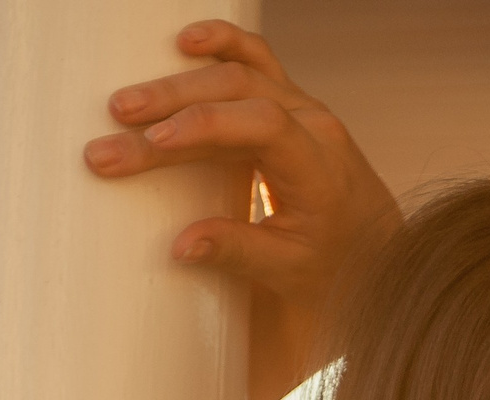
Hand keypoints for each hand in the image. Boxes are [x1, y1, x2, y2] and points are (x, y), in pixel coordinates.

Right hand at [85, 19, 398, 399]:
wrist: (375, 246)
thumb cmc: (334, 263)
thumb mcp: (289, 269)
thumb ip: (239, 253)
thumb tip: (180, 246)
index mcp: (319, 166)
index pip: (260, 126)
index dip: (203, 128)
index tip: (152, 144)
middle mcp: (315, 125)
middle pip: (238, 92)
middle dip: (171, 103)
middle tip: (115, 122)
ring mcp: (304, 108)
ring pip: (239, 73)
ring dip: (179, 81)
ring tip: (125, 100)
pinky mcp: (291, 104)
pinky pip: (257, 61)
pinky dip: (222, 44)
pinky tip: (185, 40)